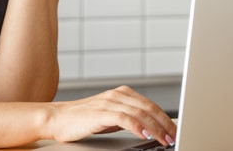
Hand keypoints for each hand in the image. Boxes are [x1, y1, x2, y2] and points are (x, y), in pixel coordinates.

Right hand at [45, 86, 176, 145]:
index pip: (150, 105)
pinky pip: (125, 119)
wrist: (58, 118)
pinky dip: (138, 127)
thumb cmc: (84, 119)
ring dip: (155, 128)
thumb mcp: (111, 116)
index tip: (174, 130)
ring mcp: (110, 102)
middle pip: (149, 108)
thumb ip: (128, 117)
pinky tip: (145, 135)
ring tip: (164, 139)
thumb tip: (148, 128)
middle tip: (174, 136)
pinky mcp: (102, 112)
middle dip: (164, 124)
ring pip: (140, 113)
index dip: (165, 118)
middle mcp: (118, 95)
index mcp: (123, 93)